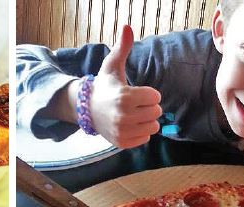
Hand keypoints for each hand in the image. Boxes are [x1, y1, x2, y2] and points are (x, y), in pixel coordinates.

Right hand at [84, 25, 162, 148]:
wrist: (86, 109)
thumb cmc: (105, 86)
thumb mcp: (112, 65)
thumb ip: (123, 47)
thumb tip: (127, 26)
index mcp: (125, 97)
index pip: (156, 97)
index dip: (149, 93)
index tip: (137, 92)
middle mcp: (124, 116)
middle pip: (156, 112)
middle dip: (149, 106)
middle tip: (135, 103)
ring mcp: (122, 131)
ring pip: (153, 127)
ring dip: (147, 120)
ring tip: (134, 114)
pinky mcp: (122, 143)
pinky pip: (145, 139)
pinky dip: (141, 132)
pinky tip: (130, 124)